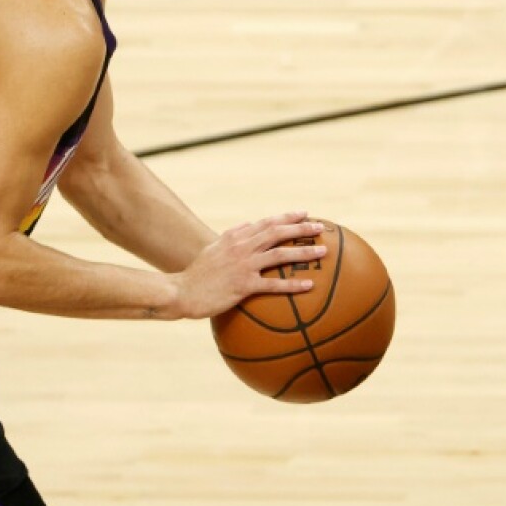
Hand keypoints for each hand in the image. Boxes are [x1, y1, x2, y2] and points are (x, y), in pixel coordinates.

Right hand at [170, 213, 325, 319]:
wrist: (182, 291)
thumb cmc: (198, 273)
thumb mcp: (213, 248)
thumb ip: (232, 235)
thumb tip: (249, 224)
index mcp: (234, 236)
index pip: (266, 222)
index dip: (287, 217)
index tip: (304, 214)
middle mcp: (240, 247)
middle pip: (277, 232)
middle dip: (301, 228)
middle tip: (321, 228)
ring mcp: (242, 265)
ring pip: (279, 254)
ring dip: (303, 252)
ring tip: (322, 252)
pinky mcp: (243, 285)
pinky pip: (273, 284)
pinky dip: (293, 284)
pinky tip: (309, 285)